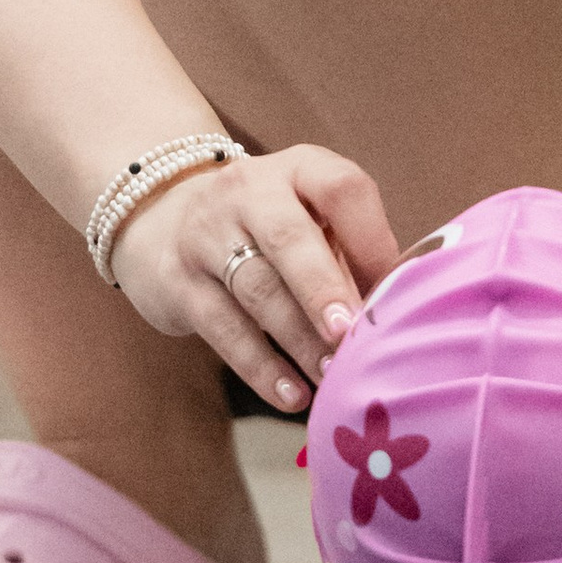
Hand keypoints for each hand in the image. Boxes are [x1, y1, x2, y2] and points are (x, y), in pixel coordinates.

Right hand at [110, 143, 396, 408]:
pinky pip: (223, 328)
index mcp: (298, 168)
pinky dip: (261, 366)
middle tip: (352, 332)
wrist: (159, 218)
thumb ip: (351, 254)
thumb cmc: (265, 230)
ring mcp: (205, 234)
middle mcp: (248, 192)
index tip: (396, 290)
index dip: (373, 239)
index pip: (341, 188)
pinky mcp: (176, 282)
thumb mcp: (307, 218)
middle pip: (288, 238)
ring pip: (257, 289)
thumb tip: (402, 312)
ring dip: (299, 339)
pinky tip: (292, 394)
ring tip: (333, 376)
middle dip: (324, 289)